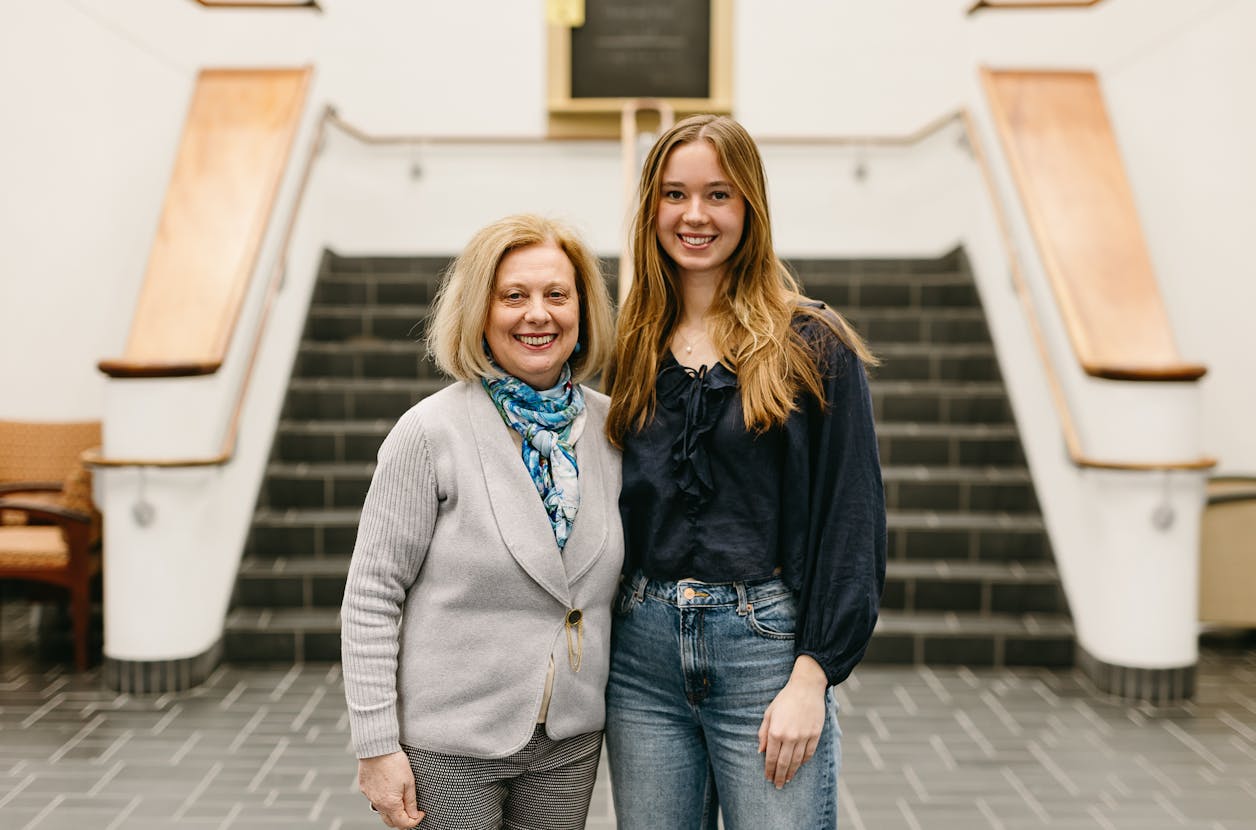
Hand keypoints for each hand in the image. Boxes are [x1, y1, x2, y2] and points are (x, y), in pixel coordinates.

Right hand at [358, 751, 424, 827]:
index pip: (402, 823)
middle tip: (411, 810)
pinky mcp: (364, 788)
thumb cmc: (394, 761)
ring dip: (392, 810)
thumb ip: (411, 801)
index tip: (420, 814)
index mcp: (390, 803)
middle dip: (402, 820)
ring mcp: (369, 796)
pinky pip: (374, 800)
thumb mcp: (409, 781)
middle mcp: (377, 803)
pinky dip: (383, 799)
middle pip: (390, 821)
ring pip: (381, 811)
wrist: (377, 748)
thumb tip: (414, 814)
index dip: (414, 821)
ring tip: (401, 798)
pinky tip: (388, 789)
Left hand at [757, 655, 828, 788]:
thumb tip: (760, 751)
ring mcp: (804, 736)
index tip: (768, 778)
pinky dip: (803, 762)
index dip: (769, 769)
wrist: (806, 688)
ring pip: (796, 761)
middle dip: (779, 776)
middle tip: (777, 785)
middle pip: (784, 763)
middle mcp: (790, 736)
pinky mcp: (815, 734)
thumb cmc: (785, 699)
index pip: (771, 757)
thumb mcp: (769, 713)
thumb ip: (763, 733)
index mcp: (776, 731)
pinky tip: (799, 766)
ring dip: (791, 772)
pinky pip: (809, 753)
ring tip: (787, 779)